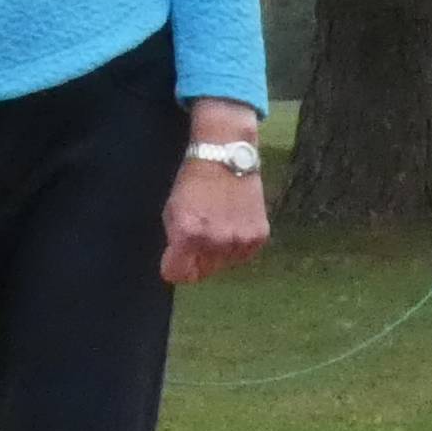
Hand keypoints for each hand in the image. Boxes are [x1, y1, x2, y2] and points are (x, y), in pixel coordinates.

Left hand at [164, 99, 268, 285]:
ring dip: (218, 252)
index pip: (177, 275)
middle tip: (200, 234)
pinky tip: (235, 223)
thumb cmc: (193, 181)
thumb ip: (175, 240)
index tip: (177, 256)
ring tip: (219, 225)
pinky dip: (237, 245)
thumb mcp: (172, 210)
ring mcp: (240, 241)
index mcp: (188, 234)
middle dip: (197, 259)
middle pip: (202, 273)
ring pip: (224, 266)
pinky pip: (243, 256)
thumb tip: (182, 265)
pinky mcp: (259, 237)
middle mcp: (216, 242)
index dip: (174, 266)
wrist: (227, 155)